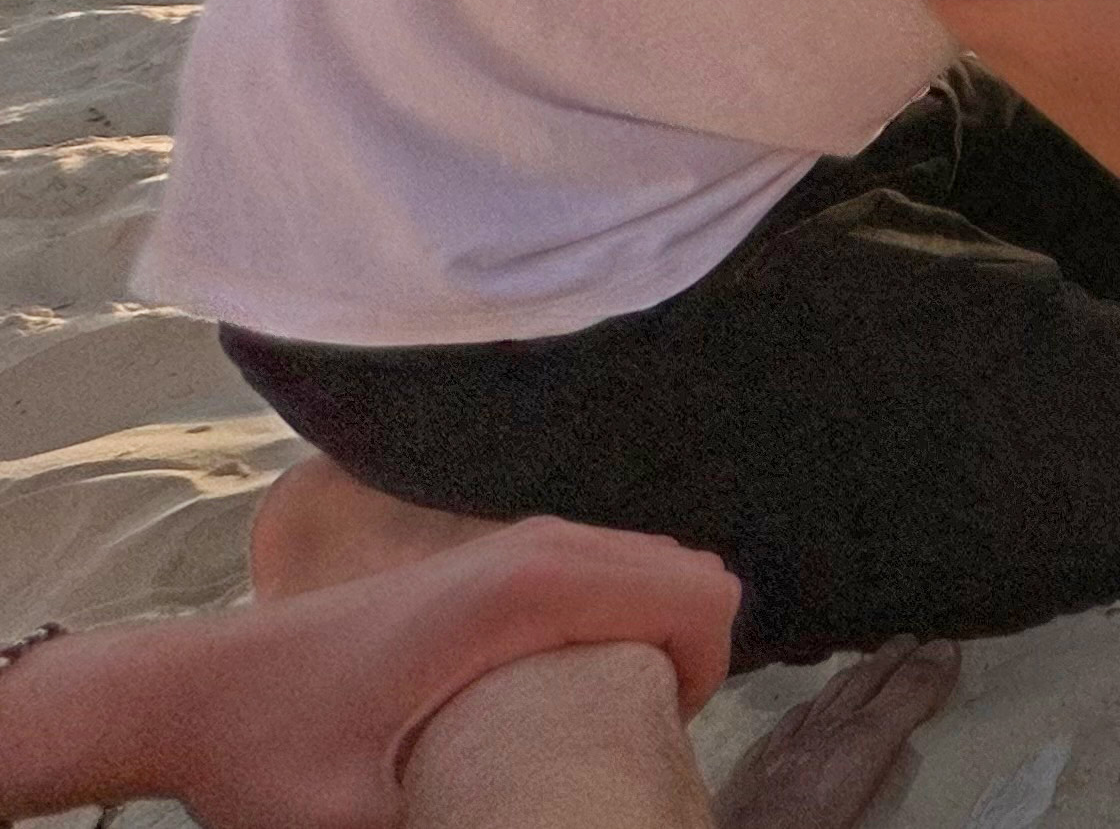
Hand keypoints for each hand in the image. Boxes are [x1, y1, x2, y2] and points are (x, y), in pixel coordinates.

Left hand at [160, 517, 738, 828]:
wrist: (189, 691)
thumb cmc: (269, 753)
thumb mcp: (356, 822)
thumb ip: (455, 828)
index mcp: (523, 594)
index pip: (695, 596)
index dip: (707, 675)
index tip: (651, 739)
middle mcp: (532, 547)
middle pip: (690, 570)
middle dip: (694, 656)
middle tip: (635, 733)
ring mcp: (510, 543)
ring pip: (654, 563)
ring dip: (660, 634)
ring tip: (605, 711)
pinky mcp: (488, 558)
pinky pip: (608, 565)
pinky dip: (625, 613)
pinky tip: (570, 678)